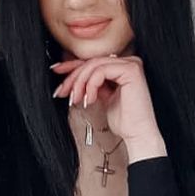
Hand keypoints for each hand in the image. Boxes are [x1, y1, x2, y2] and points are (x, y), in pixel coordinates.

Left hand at [52, 55, 166, 161]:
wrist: (137, 134)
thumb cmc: (124, 120)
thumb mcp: (101, 97)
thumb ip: (91, 84)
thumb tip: (72, 78)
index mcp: (122, 67)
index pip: (93, 62)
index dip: (72, 66)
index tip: (57, 71)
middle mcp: (128, 62)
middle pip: (91, 62)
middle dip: (73, 77)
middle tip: (63, 92)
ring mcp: (131, 64)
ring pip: (94, 65)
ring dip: (80, 83)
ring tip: (76, 99)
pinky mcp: (131, 70)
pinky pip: (101, 71)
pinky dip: (91, 85)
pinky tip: (90, 99)